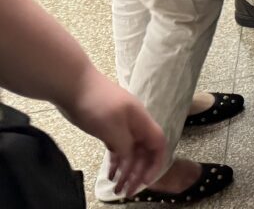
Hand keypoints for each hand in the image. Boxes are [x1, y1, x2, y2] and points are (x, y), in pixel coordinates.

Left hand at [61, 70, 164, 196]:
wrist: (73, 84)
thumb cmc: (96, 102)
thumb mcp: (112, 127)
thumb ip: (124, 145)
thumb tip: (130, 159)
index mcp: (141, 120)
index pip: (158, 143)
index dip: (156, 163)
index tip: (146, 181)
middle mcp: (135, 123)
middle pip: (144, 151)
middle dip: (138, 172)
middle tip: (127, 192)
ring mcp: (121, 125)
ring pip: (130, 151)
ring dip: (126, 170)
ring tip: (117, 189)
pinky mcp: (108, 126)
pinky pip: (117, 148)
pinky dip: (115, 162)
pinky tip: (110, 174)